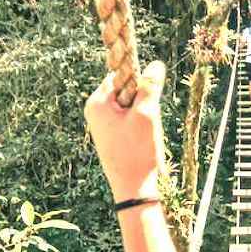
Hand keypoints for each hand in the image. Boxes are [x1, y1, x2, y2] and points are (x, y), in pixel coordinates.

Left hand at [84, 62, 166, 201]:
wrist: (132, 188)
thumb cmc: (136, 151)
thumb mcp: (146, 115)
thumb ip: (150, 87)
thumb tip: (156, 64)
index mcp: (96, 103)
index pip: (120, 76)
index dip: (138, 84)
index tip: (148, 101)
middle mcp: (94, 111)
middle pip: (125, 90)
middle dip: (142, 102)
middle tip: (148, 121)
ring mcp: (101, 125)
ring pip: (129, 106)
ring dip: (143, 115)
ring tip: (145, 134)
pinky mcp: (110, 136)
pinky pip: (128, 120)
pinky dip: (140, 126)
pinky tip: (142, 142)